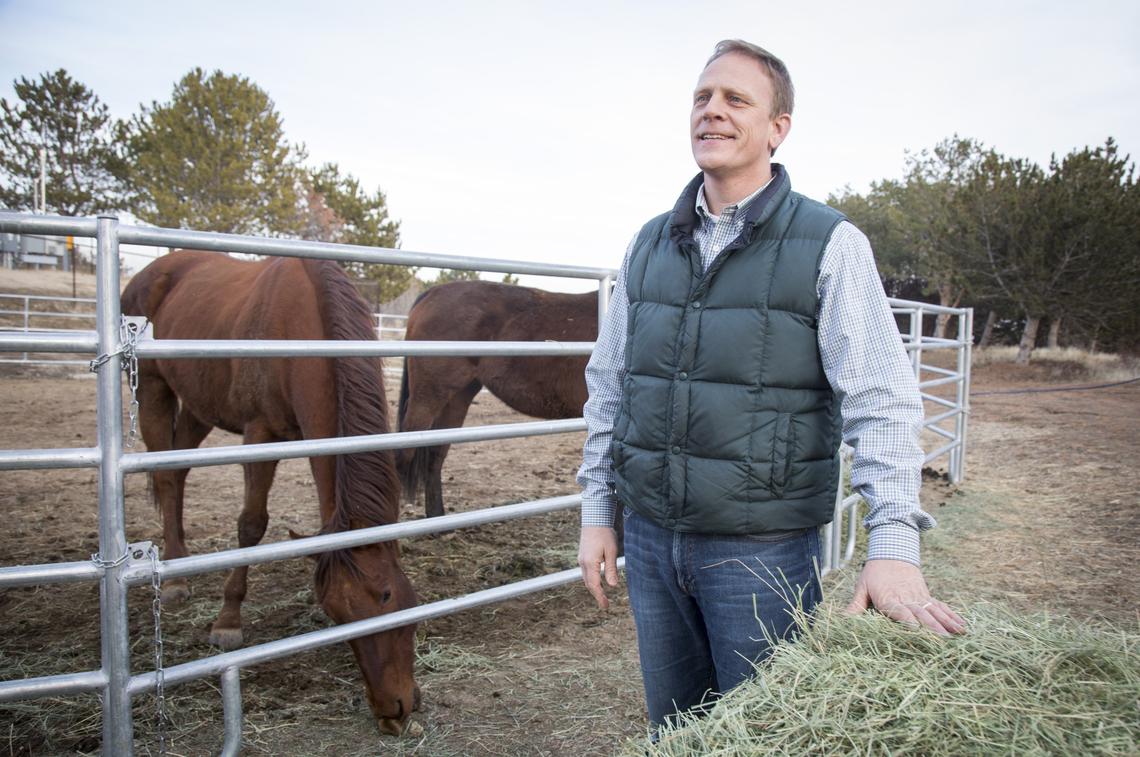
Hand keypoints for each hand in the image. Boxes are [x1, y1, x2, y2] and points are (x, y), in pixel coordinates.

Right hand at [578, 526, 619, 609]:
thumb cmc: (605, 533)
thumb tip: (613, 585)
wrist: (594, 519)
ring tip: (602, 596)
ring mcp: (581, 559)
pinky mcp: (582, 556)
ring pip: (586, 579)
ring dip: (593, 588)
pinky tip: (598, 581)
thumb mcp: (611, 551)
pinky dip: (591, 580)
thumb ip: (611, 569)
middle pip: (588, 584)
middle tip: (605, 604)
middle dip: (596, 595)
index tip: (605, 606)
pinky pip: (586, 572)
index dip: (600, 597)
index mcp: (590, 563)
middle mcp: (583, 563)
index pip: (594, 585)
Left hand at [844, 559, 965, 635]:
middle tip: (944, 642)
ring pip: (934, 611)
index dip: (909, 623)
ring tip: (958, 635)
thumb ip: (855, 606)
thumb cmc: (873, 573)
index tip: (918, 634)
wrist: (892, 550)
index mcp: (889, 599)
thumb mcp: (862, 587)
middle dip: (933, 628)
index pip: (900, 613)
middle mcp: (907, 599)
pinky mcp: (927, 595)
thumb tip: (842, 620)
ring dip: (946, 623)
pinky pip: (941, 606)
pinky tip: (962, 626)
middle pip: (921, 614)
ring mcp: (919, 597)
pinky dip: (951, 616)